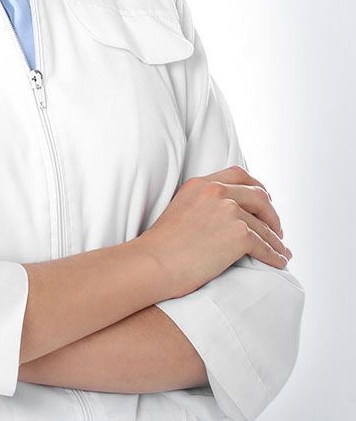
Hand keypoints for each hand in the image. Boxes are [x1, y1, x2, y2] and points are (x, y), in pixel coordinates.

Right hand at [136, 165, 291, 299]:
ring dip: (276, 240)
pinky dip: (275, 256)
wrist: (153, 263)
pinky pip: (265, 246)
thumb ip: (203, 204)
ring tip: (282, 252)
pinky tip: (279, 263)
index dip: (257, 188)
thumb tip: (229, 215)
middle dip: (272, 214)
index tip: (265, 202)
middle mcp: (215, 191)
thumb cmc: (162, 246)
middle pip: (258, 195)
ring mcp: (228, 210)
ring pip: (264, 225)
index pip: (238, 174)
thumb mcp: (180, 210)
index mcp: (199, 183)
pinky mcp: (238, 234)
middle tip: (277, 229)